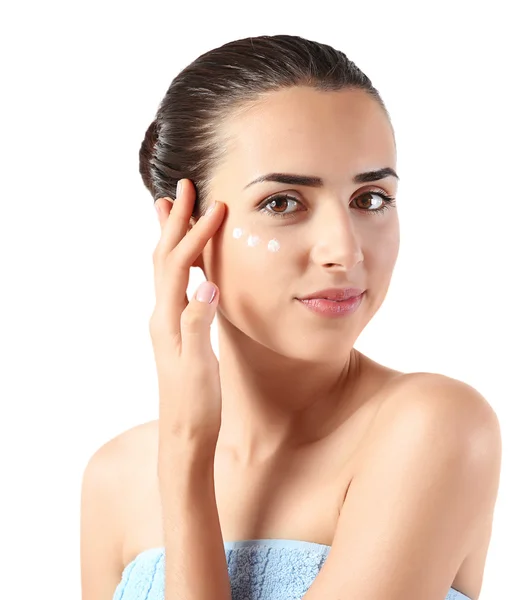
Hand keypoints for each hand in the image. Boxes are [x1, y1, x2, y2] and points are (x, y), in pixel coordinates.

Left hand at [149, 178, 225, 460]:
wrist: (185, 436)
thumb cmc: (195, 406)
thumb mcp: (199, 367)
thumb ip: (198, 324)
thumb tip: (206, 284)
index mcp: (168, 321)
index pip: (180, 266)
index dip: (196, 235)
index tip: (215, 208)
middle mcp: (162, 317)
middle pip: (164, 258)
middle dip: (174, 222)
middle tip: (182, 189)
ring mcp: (167, 323)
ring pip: (165, 269)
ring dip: (169, 235)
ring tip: (168, 209)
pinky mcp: (176, 330)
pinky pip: (173, 284)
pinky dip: (177, 260)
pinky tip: (183, 258)